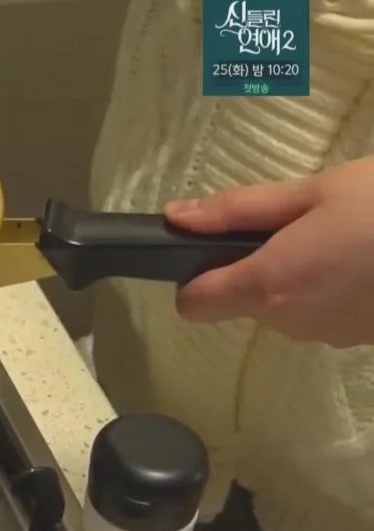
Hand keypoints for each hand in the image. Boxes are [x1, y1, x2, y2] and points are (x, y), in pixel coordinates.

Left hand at [166, 156, 373, 347]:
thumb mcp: (315, 191)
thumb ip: (239, 209)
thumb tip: (175, 216)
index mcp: (268, 286)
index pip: (194, 304)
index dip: (195, 278)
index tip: (214, 248)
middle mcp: (292, 323)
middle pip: (244, 302)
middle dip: (258, 266)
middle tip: (298, 225)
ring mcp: (331, 336)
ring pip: (287, 309)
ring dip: (298, 277)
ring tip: (337, 237)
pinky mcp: (363, 339)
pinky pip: (326, 314)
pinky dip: (332, 291)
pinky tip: (361, 259)